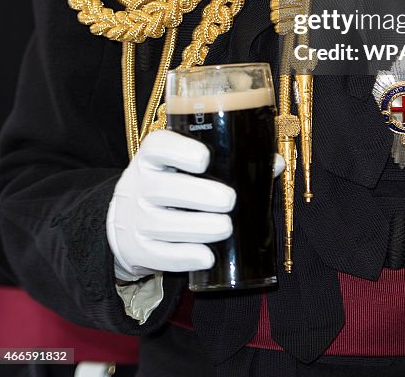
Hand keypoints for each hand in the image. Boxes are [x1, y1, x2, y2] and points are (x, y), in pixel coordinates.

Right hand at [106, 129, 234, 281]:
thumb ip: (228, 162)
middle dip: (198, 194)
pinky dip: (184, 257)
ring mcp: (134, 218)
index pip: (157, 146)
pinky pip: (157, 255)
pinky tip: (207, 257)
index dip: (179, 151)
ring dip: (196, 227)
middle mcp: (138, 184)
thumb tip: (275, 164)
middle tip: (230, 200)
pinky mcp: (136, 249)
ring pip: (160, 224)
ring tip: (226, 227)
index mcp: (152, 157)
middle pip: (161, 187)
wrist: (128, 218)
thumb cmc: (172, 182)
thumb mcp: (185, 166)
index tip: (205, 158)